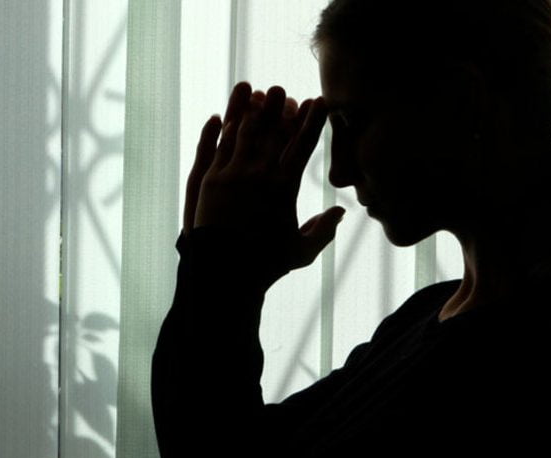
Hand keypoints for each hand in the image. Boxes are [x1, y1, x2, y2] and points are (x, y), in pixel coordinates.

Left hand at [182, 82, 343, 273]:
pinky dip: (223, 131)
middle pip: (271, 131)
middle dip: (278, 107)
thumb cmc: (265, 266)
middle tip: (282, 90)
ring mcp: (232, 175)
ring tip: (254, 92)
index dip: (312, 121)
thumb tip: (341, 212)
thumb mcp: (301, 251)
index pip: (303, 145)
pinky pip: (217, 148)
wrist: (223, 274)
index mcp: (284, 188)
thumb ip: (323, 230)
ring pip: (243, 134)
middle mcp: (259, 175)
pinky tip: (225, 118)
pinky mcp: (209, 181)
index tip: (319, 102)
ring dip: (250, 111)